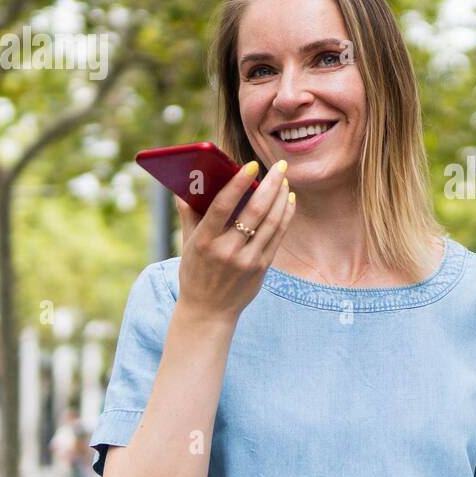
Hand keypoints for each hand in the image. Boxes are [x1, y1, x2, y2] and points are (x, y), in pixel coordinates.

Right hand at [173, 159, 296, 321]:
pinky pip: (278, 236)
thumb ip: (190, 214)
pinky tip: (289, 201)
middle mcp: (227, 251)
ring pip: (272, 222)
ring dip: (282, 197)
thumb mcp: (188, 244)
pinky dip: (285, 215)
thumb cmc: (196, 272)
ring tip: (285, 180)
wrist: (209, 311)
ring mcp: (247, 261)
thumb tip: (187, 185)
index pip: (222, 206)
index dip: (238, 184)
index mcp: (204, 241)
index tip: (251, 165)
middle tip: (280, 166)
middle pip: (255, 211)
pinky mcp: (262, 268)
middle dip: (271, 185)